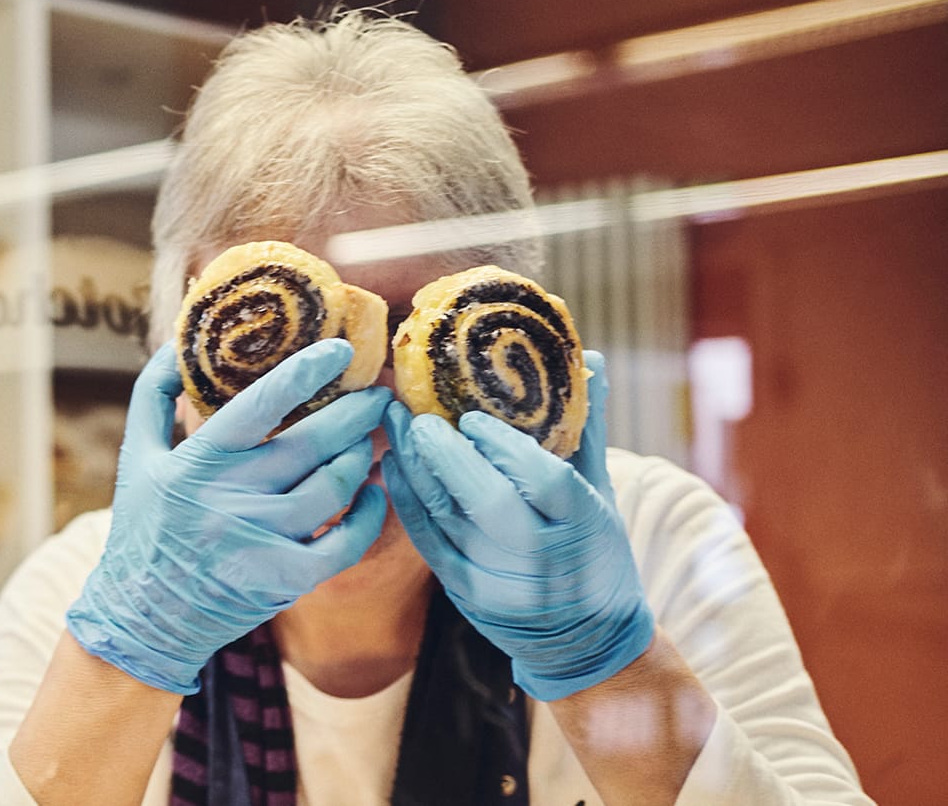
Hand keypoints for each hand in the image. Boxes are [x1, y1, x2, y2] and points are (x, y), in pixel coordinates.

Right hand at [65, 339, 389, 693]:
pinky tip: (376, 493)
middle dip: (355, 412)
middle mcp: (230, 498)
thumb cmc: (143, 527)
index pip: (259, 405)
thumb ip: (154, 396)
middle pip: (311, 443)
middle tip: (377, 393)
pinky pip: (345, 542)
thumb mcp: (135, 458)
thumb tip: (181, 345)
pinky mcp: (284, 579)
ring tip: (368, 440)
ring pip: (334, 487)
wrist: (143, 616)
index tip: (340, 350)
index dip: (304, 372)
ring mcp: (261, 540)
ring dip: (360, 457)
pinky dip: (369, 515)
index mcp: (197, 462)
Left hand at [382, 351, 653, 700]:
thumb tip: (590, 356)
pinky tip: (393, 464)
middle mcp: (540, 557)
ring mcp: (498, 580)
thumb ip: (588, 428)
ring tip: (395, 423)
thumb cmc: (596, 552)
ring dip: (415, 467)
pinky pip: (426, 539)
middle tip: (416, 412)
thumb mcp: (603, 494)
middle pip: (487, 500)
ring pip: (447, 517)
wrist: (584, 641)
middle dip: (446, 454)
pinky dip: (406, 498)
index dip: (506, 446)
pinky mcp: (464, 593)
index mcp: (583, 525)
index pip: (544, 480)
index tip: (472, 417)